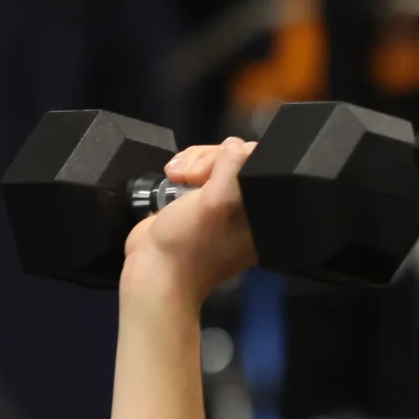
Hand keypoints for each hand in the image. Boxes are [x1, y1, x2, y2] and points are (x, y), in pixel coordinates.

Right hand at [122, 136, 256, 298]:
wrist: (154, 272)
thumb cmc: (190, 243)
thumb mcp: (218, 204)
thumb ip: (235, 170)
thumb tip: (237, 146)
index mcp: (264, 213)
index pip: (264, 165)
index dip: (236, 158)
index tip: (213, 171)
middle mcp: (248, 207)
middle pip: (238, 158)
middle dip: (209, 159)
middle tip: (190, 176)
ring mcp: (223, 203)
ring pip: (216, 160)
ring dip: (193, 161)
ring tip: (175, 175)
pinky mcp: (200, 200)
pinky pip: (200, 170)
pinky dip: (185, 167)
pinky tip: (171, 175)